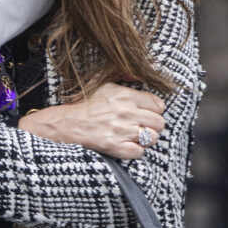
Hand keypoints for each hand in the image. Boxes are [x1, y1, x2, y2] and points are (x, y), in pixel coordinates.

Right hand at [18, 83, 164, 159]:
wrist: (67, 123)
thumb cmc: (85, 104)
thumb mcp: (104, 84)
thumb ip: (123, 79)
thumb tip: (136, 75)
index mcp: (126, 95)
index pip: (158, 105)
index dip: (155, 110)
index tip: (148, 113)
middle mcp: (127, 113)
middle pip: (159, 123)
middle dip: (153, 125)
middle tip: (143, 126)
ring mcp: (122, 131)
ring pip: (153, 138)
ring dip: (146, 139)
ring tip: (136, 136)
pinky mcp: (116, 147)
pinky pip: (139, 152)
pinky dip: (136, 150)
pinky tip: (128, 145)